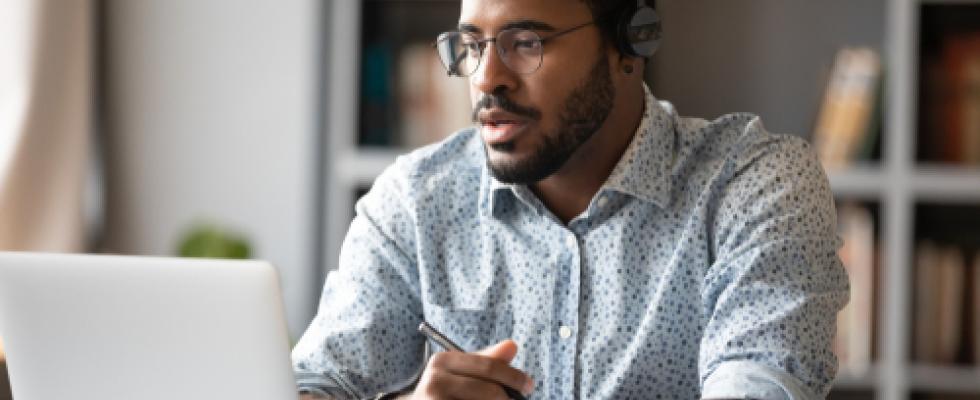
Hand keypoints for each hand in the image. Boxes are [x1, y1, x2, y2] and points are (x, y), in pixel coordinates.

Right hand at [408, 339, 533, 399]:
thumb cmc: (445, 391)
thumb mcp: (463, 372)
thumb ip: (487, 361)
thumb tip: (512, 346)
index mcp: (443, 361)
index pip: (488, 366)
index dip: (514, 376)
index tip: (529, 385)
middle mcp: (435, 380)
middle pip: (489, 391)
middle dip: (509, 398)